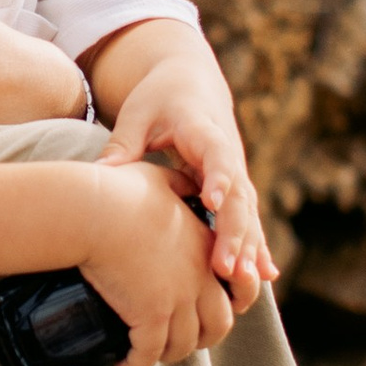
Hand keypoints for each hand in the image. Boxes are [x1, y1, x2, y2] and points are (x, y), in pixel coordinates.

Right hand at [77, 160, 237, 365]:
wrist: (96, 211)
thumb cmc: (120, 192)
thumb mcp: (161, 180)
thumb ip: (179, 185)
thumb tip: (184, 183)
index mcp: (206, 248)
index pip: (236, 288)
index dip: (226, 307)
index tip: (207, 316)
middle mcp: (199, 278)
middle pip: (218, 325)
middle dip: (201, 338)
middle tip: (179, 340)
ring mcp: (178, 299)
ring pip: (184, 345)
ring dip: (168, 354)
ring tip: (148, 353)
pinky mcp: (151, 315)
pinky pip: (150, 354)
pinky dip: (138, 363)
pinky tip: (124, 363)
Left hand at [99, 42, 272, 306]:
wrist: (191, 83)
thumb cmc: (160, 97)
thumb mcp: (138, 113)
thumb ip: (123, 143)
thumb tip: (101, 174)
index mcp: (203, 130)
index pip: (216, 155)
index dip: (218, 177)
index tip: (213, 202)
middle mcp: (228, 153)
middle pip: (240, 194)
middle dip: (235, 232)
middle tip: (225, 267)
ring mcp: (236, 173)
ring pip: (249, 212)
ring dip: (250, 247)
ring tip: (245, 282)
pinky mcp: (236, 188)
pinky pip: (249, 219)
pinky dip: (256, 246)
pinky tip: (265, 276)